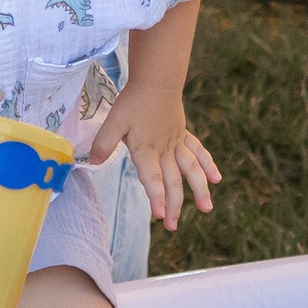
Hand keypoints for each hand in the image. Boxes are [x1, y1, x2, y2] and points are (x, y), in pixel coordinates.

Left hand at [90, 85, 218, 230]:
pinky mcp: (183, 136)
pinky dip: (208, 165)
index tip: (160, 215)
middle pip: (172, 181)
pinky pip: (198, 152)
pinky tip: (216, 179)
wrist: (156, 81)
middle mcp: (164, 150)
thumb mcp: (113, 121)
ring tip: (207, 208)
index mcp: (146, 149)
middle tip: (173, 226)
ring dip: (199, 189)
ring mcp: (176, 144)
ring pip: (191, 170)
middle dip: (174, 204)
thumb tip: (91, 162)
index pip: (152, 178)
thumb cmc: (133, 101)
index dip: (156, 196)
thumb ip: (103, 142)